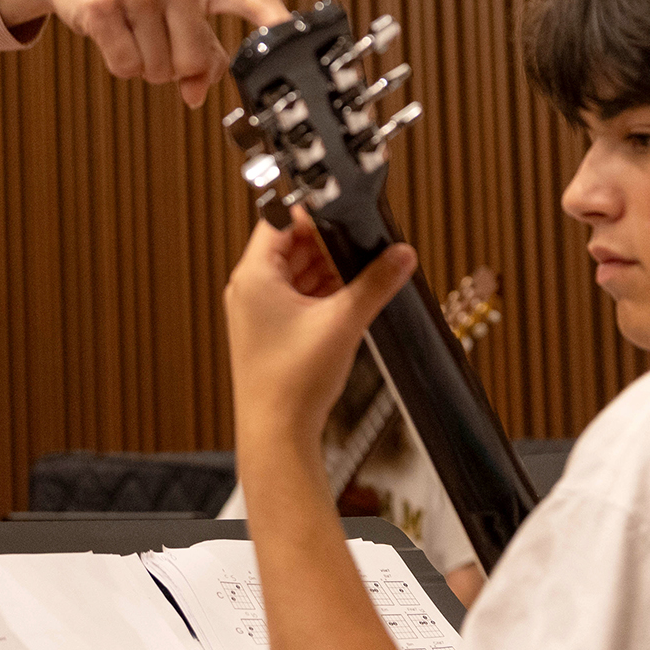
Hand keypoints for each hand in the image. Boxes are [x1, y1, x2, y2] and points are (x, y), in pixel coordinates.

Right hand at [0, 0, 286, 107]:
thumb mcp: (179, 3)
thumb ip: (202, 49)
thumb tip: (197, 95)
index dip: (278, 22)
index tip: (298, 41)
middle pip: (195, 60)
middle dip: (177, 67)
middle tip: (158, 40)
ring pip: (160, 70)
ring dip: (146, 65)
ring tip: (134, 31)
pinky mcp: (103, 7)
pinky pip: (126, 66)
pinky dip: (120, 64)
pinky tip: (113, 35)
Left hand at [223, 209, 417, 446]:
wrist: (277, 435)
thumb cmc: (293, 381)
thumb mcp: (344, 321)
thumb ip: (376, 283)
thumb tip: (402, 255)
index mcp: (254, 276)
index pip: (280, 221)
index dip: (314, 214)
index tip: (345, 215)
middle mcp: (248, 290)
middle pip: (290, 246)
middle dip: (327, 246)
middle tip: (361, 246)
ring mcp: (255, 312)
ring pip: (294, 273)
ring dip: (326, 271)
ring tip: (358, 278)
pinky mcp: (266, 332)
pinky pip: (294, 297)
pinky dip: (319, 295)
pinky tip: (345, 303)